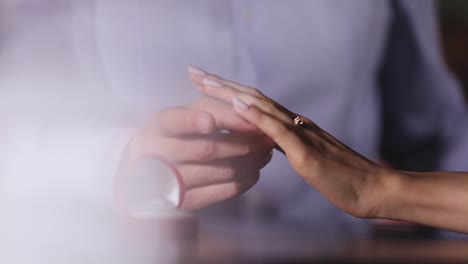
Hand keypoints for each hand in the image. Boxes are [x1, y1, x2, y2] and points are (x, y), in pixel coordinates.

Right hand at [123, 96, 273, 210]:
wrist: (156, 173)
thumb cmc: (179, 134)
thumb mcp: (187, 114)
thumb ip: (214, 108)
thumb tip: (247, 112)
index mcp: (157, 127)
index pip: (174, 122)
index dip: (193, 121)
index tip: (212, 122)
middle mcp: (158, 155)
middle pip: (205, 149)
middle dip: (243, 141)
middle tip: (266, 136)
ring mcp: (172, 182)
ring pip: (220, 171)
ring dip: (251, 160)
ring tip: (266, 150)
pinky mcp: (188, 202)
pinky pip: (224, 191)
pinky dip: (246, 179)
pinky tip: (255, 169)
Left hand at [191, 69, 388, 217]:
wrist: (371, 189)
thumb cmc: (339, 177)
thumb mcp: (305, 158)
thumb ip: (286, 145)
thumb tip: (264, 139)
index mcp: (292, 126)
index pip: (255, 102)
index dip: (227, 91)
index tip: (202, 83)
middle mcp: (295, 123)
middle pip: (253, 97)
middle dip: (220, 84)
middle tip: (193, 72)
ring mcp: (301, 135)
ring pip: (262, 107)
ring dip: (232, 93)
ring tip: (206, 82)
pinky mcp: (306, 153)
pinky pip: (279, 131)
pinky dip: (256, 116)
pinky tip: (238, 106)